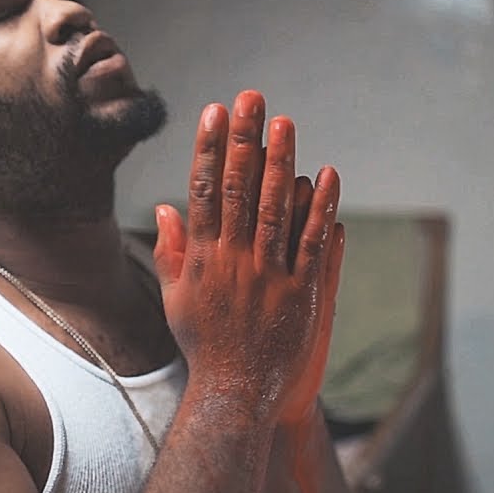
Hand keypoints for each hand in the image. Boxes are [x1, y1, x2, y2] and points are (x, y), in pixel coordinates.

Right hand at [153, 90, 343, 419]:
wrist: (237, 394)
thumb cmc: (205, 345)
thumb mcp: (177, 298)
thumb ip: (174, 250)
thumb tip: (166, 205)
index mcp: (201, 258)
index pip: (203, 190)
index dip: (209, 148)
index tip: (214, 111)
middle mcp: (232, 261)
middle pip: (238, 189)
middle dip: (244, 139)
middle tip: (251, 98)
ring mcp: (267, 275)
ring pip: (275, 208)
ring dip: (280, 162)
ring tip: (285, 122)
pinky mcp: (300, 292)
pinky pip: (312, 242)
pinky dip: (320, 207)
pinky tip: (327, 174)